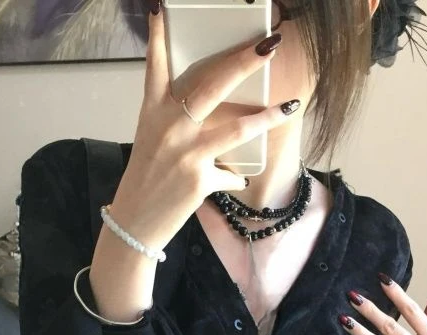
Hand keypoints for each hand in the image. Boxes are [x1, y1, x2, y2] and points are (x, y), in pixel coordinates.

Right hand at [112, 12, 301, 249]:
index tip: (162, 7)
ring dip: (268, 117)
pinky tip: (238, 179)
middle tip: (268, 44)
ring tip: (291, 106)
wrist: (135, 222)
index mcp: (153, 112)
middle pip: (212, 85)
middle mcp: (169, 127)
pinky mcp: (199, 180)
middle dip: (244, 62)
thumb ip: (177, 123)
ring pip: (236, 128)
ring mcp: (186, 153)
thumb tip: (213, 116)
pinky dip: (236, 177)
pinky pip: (231, 174)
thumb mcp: (152, 142)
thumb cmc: (145, 181)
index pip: (156, 66)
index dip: (160, 36)